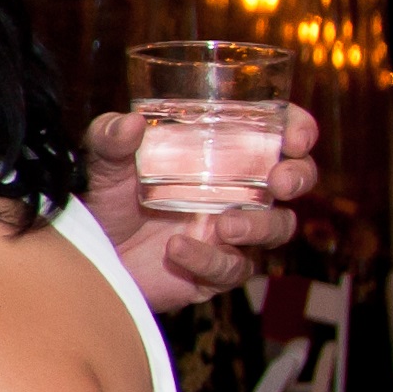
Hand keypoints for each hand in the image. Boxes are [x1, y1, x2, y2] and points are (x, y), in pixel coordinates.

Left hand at [87, 103, 316, 309]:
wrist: (93, 255)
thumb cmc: (112, 201)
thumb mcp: (106, 164)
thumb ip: (111, 138)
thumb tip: (131, 122)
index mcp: (227, 155)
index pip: (278, 133)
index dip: (299, 129)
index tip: (296, 137)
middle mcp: (241, 190)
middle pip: (297, 179)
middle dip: (299, 177)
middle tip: (280, 182)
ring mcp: (235, 232)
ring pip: (279, 227)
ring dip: (260, 224)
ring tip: (225, 224)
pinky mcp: (219, 269)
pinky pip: (232, 267)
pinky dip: (208, 259)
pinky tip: (177, 250)